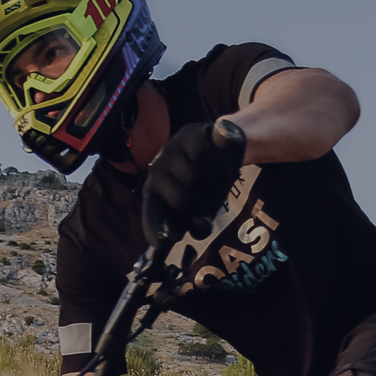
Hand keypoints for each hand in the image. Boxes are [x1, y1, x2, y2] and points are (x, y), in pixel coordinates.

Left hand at [140, 119, 247, 243]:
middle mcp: (158, 170)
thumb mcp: (205, 207)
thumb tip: (200, 228)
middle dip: (203, 204)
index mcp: (155, 191)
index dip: (155, 228)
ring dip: (215, 184)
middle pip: (180, 200)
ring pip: (194, 178)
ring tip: (219, 179)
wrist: (224, 145)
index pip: (151, 213)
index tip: (165, 242)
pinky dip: (219, 165)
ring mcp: (171, 149)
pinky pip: (205, 156)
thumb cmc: (208, 181)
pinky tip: (221, 163)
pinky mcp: (189, 133)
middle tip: (214, 200)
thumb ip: (200, 223)